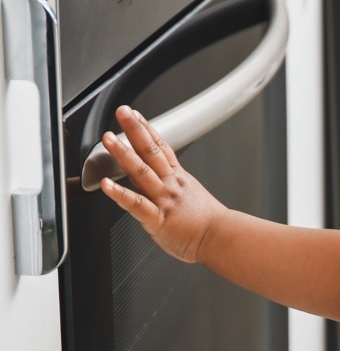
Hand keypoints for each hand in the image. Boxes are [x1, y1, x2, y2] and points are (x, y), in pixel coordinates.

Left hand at [99, 105, 226, 263]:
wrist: (221, 238)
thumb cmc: (208, 222)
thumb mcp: (192, 194)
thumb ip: (173, 185)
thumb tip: (161, 180)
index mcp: (178, 178)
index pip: (161, 148)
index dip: (147, 129)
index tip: (136, 114)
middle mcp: (170, 184)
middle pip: (151, 152)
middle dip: (135, 130)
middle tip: (122, 112)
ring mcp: (163, 200)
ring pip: (142, 172)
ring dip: (123, 154)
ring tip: (109, 139)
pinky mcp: (157, 219)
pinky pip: (136, 204)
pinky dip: (120, 194)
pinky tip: (106, 184)